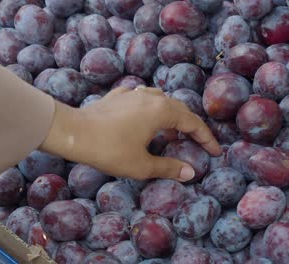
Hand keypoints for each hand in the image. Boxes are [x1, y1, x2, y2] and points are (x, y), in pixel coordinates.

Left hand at [40, 86, 221, 181]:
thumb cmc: (109, 149)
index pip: (194, 123)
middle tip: (198, 142)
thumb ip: (169, 167)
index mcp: (162, 111)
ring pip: (162, 99)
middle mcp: (151, 97)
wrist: (72, 133)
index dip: (207, 139)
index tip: (215, 152)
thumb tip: (191, 173)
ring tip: (174, 130)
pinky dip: (152, 107)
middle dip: (192, 126)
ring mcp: (133, 93)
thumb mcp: (141, 165)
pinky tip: (146, 116)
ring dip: (173, 114)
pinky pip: (143, 98)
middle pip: (180, 109)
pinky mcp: (118, 96)